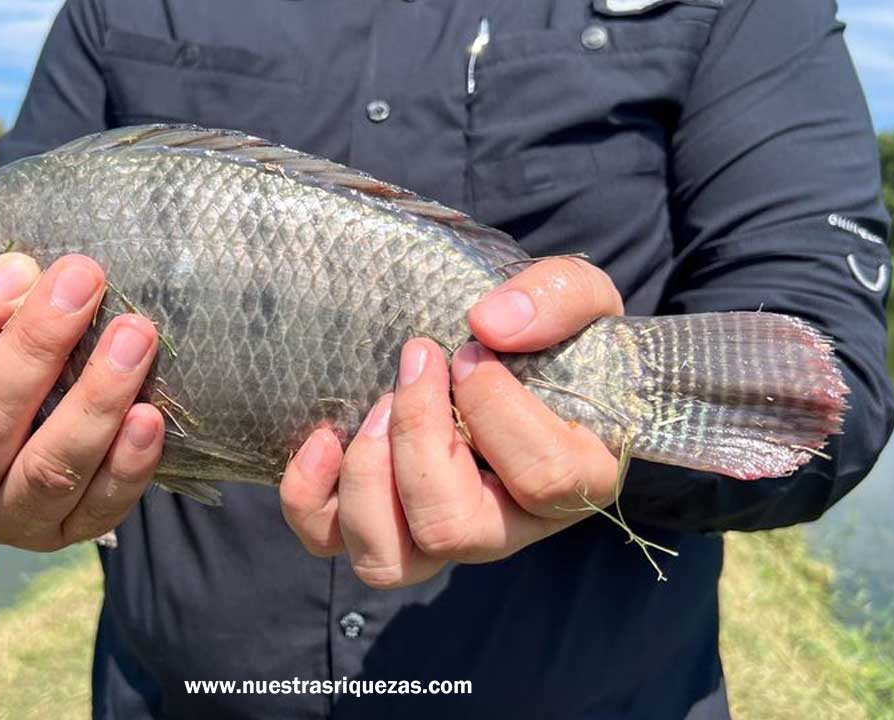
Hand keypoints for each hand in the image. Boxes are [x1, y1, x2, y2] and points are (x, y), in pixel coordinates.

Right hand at [0, 253, 163, 551]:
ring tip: (135, 337)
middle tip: (84, 280)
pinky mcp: (61, 539)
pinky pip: (97, 509)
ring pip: (46, 469)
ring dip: (95, 398)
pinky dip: (127, 464)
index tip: (18, 268)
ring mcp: (2, 520)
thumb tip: (20, 264)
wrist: (38, 449)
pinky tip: (150, 417)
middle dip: (36, 345)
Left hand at [280, 258, 624, 587]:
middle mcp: (505, 526)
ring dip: (367, 477)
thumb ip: (558, 300)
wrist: (520, 353)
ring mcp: (437, 534)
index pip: (541, 478)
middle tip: (417, 364)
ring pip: (387, 560)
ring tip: (376, 405)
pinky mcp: (380, 523)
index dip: (496, 410)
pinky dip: (310, 497)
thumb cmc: (560, 338)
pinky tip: (323, 438)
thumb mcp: (583, 300)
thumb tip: (490, 324)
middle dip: (418, 438)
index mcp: (573, 480)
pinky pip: (329, 540)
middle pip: (450, 529)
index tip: (472, 353)